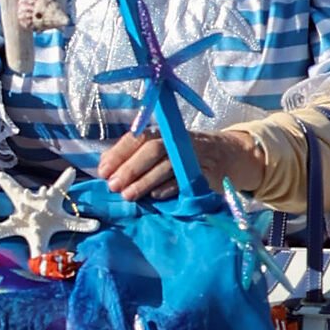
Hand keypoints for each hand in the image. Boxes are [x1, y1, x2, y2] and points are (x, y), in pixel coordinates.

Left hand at [97, 126, 264, 201]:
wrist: (226, 155)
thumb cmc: (182, 156)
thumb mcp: (160, 150)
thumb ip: (133, 156)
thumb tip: (105, 168)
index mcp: (161, 132)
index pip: (137, 138)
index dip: (118, 154)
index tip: (102, 171)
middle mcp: (175, 140)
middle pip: (151, 149)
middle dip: (129, 168)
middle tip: (113, 186)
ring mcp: (191, 155)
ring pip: (166, 165)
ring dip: (144, 181)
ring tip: (128, 195)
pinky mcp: (204, 172)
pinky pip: (184, 179)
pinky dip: (167, 188)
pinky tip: (154, 197)